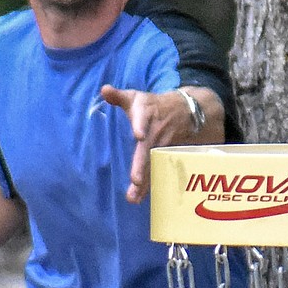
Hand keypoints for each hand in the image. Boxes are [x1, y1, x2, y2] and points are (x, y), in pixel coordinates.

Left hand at [99, 85, 202, 203]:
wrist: (183, 111)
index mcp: (145, 115)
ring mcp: (161, 146)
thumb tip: (104, 90)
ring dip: (145, 182)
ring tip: (134, 197)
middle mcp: (154, 132)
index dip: (141, 126)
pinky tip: (138, 198)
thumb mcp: (135, 97)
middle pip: (147, 150)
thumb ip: (118, 96)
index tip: (139, 135)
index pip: (142, 120)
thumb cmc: (151, 105)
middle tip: (135, 180)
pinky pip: (155, 172)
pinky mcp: (163, 156)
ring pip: (152, 165)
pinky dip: (148, 185)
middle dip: (142, 165)